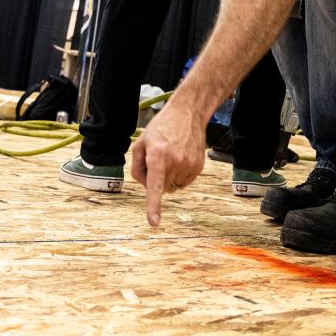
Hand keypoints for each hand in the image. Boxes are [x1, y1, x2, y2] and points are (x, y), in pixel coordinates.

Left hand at [130, 98, 205, 226]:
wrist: (188, 113)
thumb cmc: (161, 127)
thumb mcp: (141, 142)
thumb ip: (137, 167)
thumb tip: (146, 186)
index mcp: (158, 156)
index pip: (154, 186)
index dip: (153, 206)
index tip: (154, 223)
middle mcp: (175, 162)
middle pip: (161, 187)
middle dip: (156, 179)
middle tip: (157, 159)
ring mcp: (189, 165)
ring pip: (173, 186)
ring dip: (169, 176)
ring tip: (171, 154)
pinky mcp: (198, 167)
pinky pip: (184, 182)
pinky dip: (179, 174)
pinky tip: (180, 157)